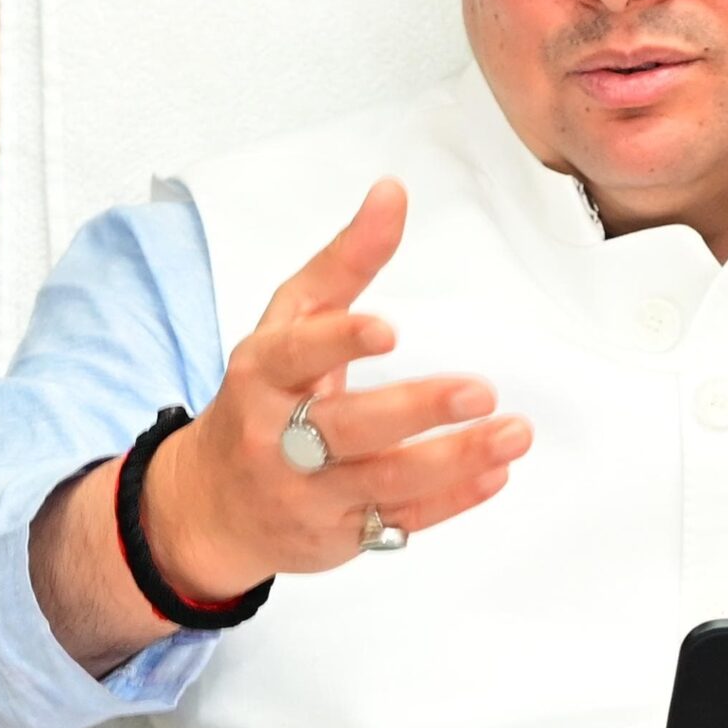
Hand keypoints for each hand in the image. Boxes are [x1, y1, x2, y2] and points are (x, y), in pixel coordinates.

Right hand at [145, 178, 530, 595]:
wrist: (212, 505)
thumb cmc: (260, 397)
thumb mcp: (287, 324)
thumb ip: (342, 263)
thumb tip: (393, 192)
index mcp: (262, 375)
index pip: (297, 356)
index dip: (340, 342)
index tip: (389, 328)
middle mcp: (278, 437)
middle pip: (347, 427)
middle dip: (414, 410)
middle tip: (480, 390)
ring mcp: (310, 493)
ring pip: (384, 481)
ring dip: (455, 459)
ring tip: (514, 431)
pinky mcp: (341, 535)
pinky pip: (401, 520)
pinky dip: (452, 500)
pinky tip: (497, 472)